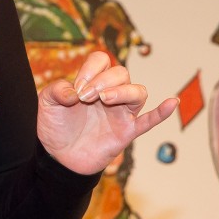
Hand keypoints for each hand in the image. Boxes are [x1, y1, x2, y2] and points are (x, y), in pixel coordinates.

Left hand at [37, 51, 177, 174]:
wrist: (58, 157)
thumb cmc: (56, 127)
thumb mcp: (46, 104)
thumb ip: (55, 90)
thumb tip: (73, 91)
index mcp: (91, 82)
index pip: (102, 61)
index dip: (91, 69)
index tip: (76, 88)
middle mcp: (109, 94)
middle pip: (121, 73)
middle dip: (104, 81)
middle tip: (85, 98)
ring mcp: (120, 113)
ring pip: (137, 92)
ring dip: (124, 92)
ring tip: (105, 99)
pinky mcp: (126, 132)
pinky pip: (149, 120)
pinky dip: (161, 112)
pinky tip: (172, 102)